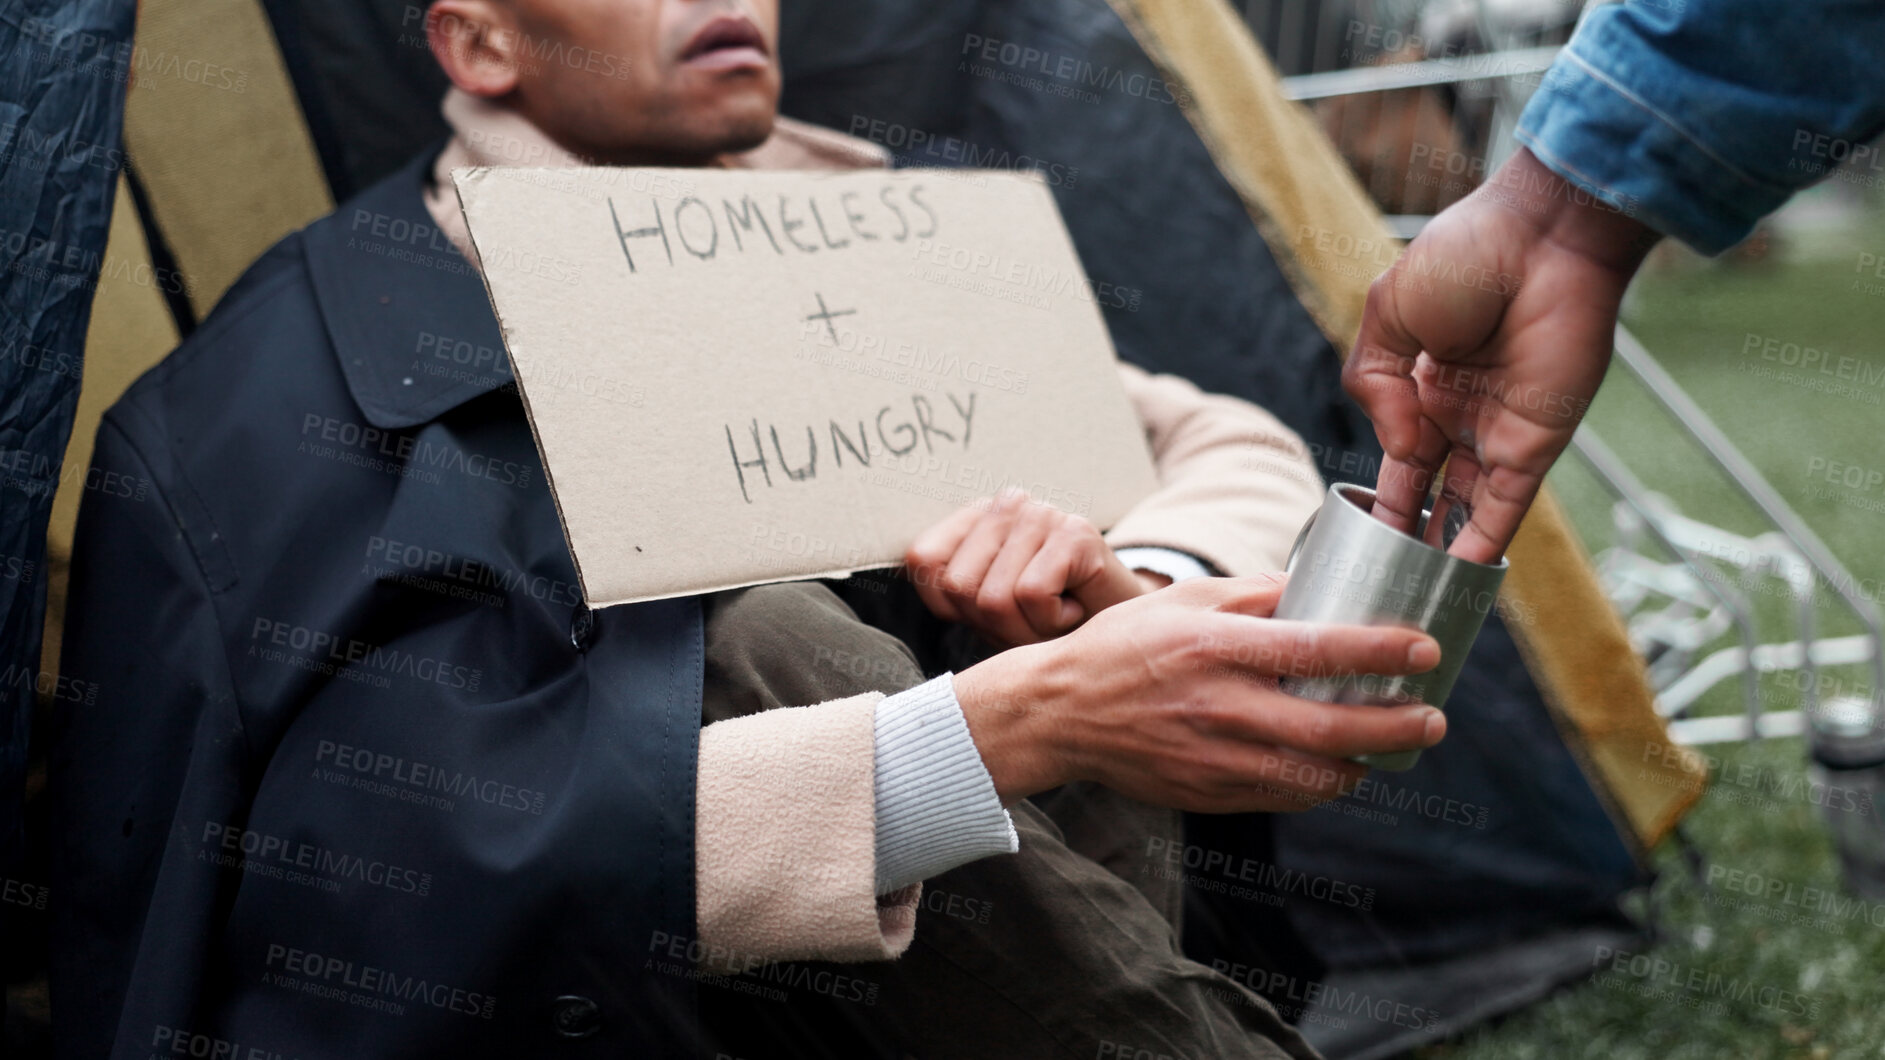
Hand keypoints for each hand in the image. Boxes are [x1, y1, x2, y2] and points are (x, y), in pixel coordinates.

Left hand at [905, 489, 1158, 646]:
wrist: (1122, 637)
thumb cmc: (1048, 625)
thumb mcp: (983, 612)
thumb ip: (946, 588)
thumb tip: (915, 560)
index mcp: (977, 517)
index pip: (922, 559)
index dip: (952, 606)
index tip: (994, 611)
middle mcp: (1008, 504)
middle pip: (958, 585)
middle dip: (992, 623)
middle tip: (1032, 617)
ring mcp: (1044, 514)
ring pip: (994, 597)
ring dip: (1025, 628)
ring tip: (1055, 613)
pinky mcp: (1076, 533)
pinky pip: (1031, 594)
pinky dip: (1051, 621)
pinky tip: (1074, 609)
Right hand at [951, 574, 1446, 811]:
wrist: (1059, 713)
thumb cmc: (1125, 645)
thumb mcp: (1184, 600)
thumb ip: (1254, 595)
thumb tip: (1320, 588)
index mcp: (1216, 647)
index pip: (1316, 648)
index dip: (1380, 651)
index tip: (1425, 649)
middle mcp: (1219, 706)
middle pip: (1330, 728)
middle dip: (1395, 727)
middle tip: (1434, 719)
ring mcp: (1214, 758)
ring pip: (1314, 776)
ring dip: (1365, 763)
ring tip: (1392, 745)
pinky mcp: (1207, 794)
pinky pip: (1283, 797)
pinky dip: (1320, 785)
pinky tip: (1337, 766)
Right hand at [1344, 148, 1658, 562]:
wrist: (1542, 235)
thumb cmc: (1464, 255)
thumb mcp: (1387, 315)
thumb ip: (1374, 387)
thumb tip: (1400, 451)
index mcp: (1422, 382)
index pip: (1397, 456)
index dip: (1381, 497)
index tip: (1359, 538)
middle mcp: (1461, 414)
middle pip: (1429, 492)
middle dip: (1407, 536)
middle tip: (1380, 581)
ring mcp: (1498, 431)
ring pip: (1464, 508)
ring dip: (1441, 552)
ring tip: (1410, 597)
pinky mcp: (1535, 442)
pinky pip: (1505, 504)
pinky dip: (1482, 543)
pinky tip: (1456, 579)